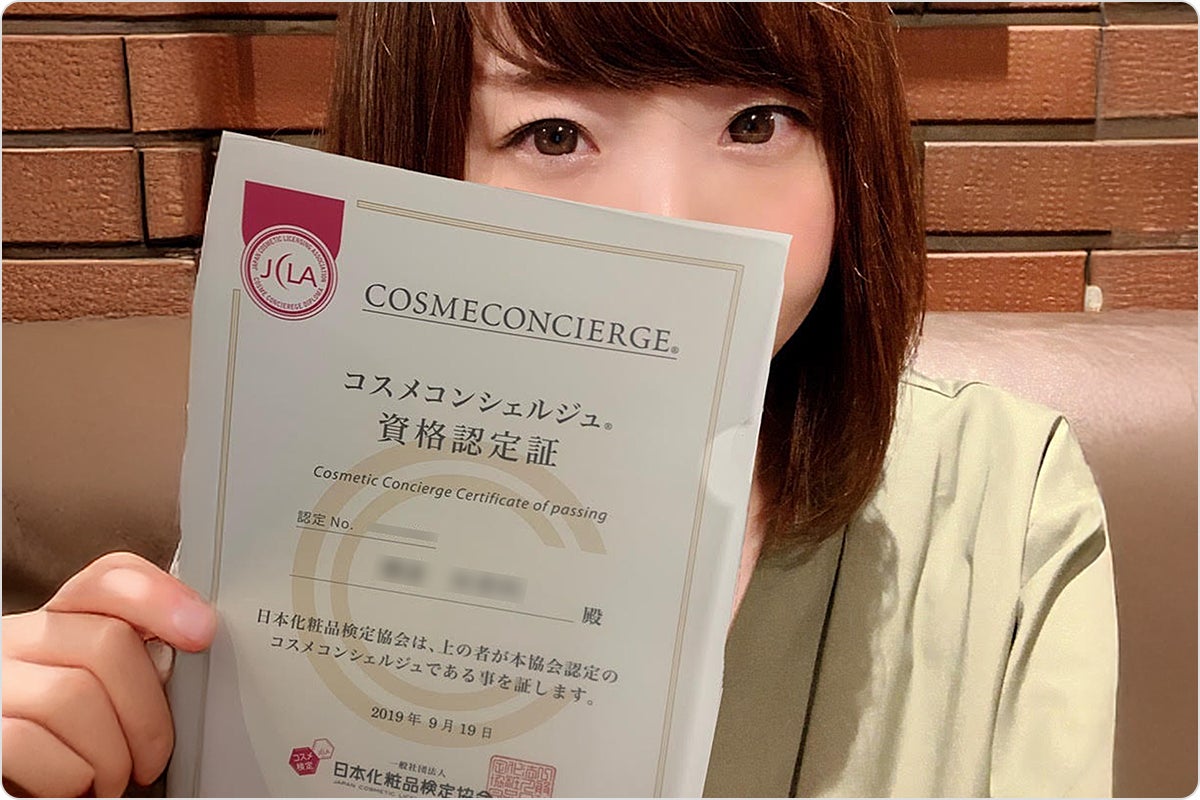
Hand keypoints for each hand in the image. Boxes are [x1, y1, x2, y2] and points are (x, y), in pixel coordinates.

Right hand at [2, 551, 215, 796]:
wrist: (17, 786)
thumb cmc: (67, 752)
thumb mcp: (103, 701)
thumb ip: (132, 667)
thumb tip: (192, 641)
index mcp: (53, 629)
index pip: (107, 580)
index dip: (158, 596)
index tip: (202, 631)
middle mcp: (14, 644)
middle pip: (108, 642)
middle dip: (148, 714)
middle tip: (152, 760)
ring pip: (73, 694)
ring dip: (111, 756)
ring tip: (110, 780)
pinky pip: (29, 740)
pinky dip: (68, 777)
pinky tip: (72, 788)